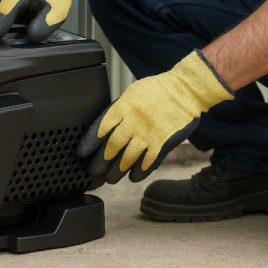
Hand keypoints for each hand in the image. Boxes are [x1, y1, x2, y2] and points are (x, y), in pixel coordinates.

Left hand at [77, 51, 233, 183]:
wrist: (186, 89)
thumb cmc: (157, 90)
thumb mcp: (132, 93)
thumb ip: (119, 110)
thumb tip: (105, 127)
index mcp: (124, 107)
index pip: (101, 127)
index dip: (90, 142)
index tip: (82, 153)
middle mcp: (134, 122)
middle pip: (112, 147)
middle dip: (101, 162)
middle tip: (94, 171)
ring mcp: (149, 134)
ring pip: (128, 158)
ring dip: (118, 171)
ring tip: (110, 178)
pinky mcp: (164, 143)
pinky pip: (148, 162)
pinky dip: (140, 171)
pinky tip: (133, 177)